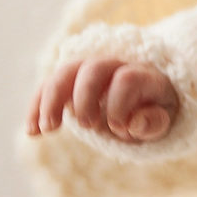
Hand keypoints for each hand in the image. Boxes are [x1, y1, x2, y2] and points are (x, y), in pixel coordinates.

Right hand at [26, 58, 178, 142]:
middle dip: (84, 97)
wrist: (145, 102)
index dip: (119, 104)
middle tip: (86, 126)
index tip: (119, 127)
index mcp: (143, 74)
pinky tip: (33, 131)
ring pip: (65, 72)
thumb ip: (153, 123)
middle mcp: (116, 65)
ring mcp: (90, 70)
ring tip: (48, 129)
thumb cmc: (155, 113)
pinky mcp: (70, 81)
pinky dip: (37, 107)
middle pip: (93, 68)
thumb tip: (134, 123)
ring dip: (52, 100)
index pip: (126, 79)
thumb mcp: (163, 121)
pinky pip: (48, 86)